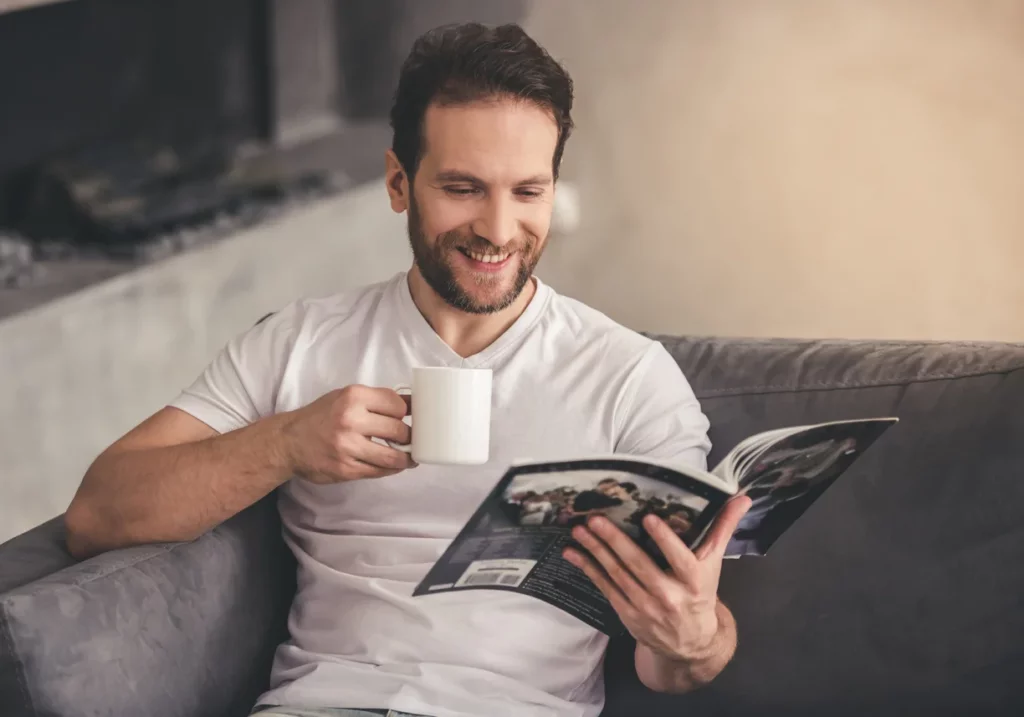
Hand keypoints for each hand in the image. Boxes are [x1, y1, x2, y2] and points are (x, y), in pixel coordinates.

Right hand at [280, 385, 414, 482]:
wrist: (289, 441)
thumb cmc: (322, 416)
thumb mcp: (346, 397)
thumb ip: (377, 399)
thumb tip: (413, 402)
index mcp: (353, 397)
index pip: (397, 405)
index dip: (405, 413)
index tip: (405, 418)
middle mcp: (350, 420)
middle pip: (398, 431)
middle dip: (408, 437)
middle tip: (410, 439)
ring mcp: (347, 447)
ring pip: (392, 457)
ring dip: (405, 458)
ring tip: (409, 457)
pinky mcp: (345, 469)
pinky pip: (378, 471)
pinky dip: (390, 469)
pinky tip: (392, 465)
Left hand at [563, 496, 751, 662]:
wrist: (691, 644)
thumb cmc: (701, 593)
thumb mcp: (714, 563)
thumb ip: (724, 528)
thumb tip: (741, 497)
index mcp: (693, 581)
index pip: (679, 558)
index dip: (665, 540)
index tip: (648, 518)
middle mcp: (669, 595)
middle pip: (639, 564)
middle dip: (615, 541)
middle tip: (595, 519)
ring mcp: (646, 606)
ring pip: (618, 575)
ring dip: (596, 551)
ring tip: (580, 531)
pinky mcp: (628, 614)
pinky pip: (606, 588)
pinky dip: (589, 569)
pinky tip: (574, 553)